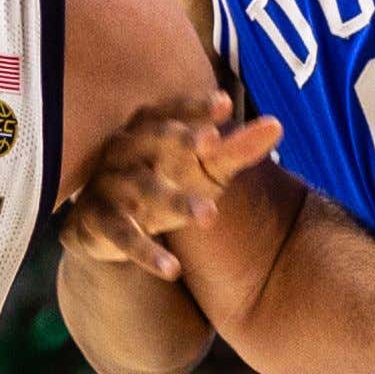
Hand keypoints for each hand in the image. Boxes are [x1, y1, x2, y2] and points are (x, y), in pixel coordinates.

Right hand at [65, 97, 281, 282]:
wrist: (106, 227)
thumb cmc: (161, 183)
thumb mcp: (199, 168)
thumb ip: (234, 149)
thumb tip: (277, 125)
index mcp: (147, 128)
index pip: (171, 111)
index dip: (195, 107)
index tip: (226, 104)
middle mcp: (124, 149)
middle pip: (151, 138)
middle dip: (179, 139)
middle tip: (213, 141)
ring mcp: (107, 184)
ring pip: (141, 188)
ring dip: (174, 201)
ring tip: (211, 216)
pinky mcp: (97, 220)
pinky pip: (121, 234)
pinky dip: (146, 252)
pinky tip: (173, 269)